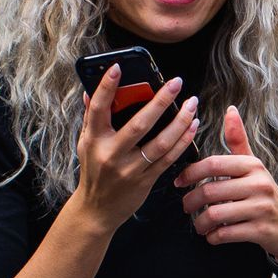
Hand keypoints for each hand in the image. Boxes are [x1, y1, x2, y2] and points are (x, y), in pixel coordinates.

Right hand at [71, 68, 200, 230]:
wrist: (97, 210)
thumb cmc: (93, 171)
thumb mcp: (85, 143)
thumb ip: (90, 117)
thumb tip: (90, 90)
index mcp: (94, 140)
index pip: (99, 108)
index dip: (107, 87)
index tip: (118, 67)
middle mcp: (111, 154)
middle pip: (139, 124)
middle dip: (160, 101)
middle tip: (176, 83)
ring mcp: (130, 169)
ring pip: (160, 142)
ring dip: (180, 122)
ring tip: (192, 104)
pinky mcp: (145, 181)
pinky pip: (168, 158)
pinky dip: (182, 141)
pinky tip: (192, 126)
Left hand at [174, 107, 277, 266]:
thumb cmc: (266, 196)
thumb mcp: (254, 167)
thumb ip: (239, 141)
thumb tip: (230, 110)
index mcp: (253, 165)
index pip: (214, 164)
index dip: (190, 172)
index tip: (179, 182)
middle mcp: (259, 184)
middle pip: (210, 191)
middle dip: (190, 202)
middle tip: (186, 207)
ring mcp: (261, 208)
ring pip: (215, 214)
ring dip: (200, 223)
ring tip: (199, 225)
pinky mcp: (261, 230)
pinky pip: (225, 234)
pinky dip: (213, 237)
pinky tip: (213, 235)